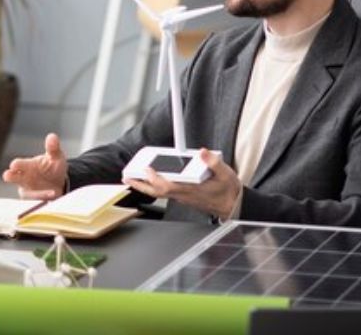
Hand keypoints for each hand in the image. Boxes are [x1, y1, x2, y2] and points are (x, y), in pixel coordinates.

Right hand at [1, 133, 68, 199]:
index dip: (15, 165)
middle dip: (10, 176)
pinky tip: (53, 198)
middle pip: (11, 177)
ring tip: (52, 193)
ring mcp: (28, 190)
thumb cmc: (54, 167)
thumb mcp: (56, 157)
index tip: (14, 165)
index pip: (17, 164)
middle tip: (8, 176)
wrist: (61, 183)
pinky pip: (35, 202)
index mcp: (27, 166)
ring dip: (37, 193)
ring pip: (26, 193)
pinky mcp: (33, 201)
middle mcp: (23, 178)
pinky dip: (44, 200)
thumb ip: (53, 148)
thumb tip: (52, 136)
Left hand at [123, 148, 242, 220]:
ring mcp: (182, 197)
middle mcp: (184, 194)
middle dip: (140, 184)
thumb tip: (203, 152)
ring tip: (132, 177)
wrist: (233, 206)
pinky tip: (149, 180)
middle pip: (157, 192)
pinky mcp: (183, 197)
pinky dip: (154, 186)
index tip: (146, 169)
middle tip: (127, 176)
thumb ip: (214, 162)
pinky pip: (164, 192)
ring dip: (144, 185)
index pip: (168, 186)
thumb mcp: (226, 174)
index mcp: (192, 189)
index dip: (155, 179)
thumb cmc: (229, 191)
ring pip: (159, 193)